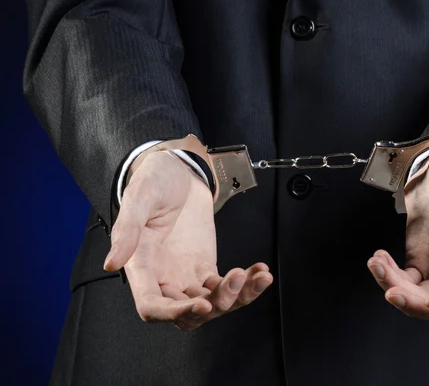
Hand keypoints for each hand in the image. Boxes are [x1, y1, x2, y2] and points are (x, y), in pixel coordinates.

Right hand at [103, 151, 272, 330]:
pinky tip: (260, 271)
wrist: (178, 171)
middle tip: (235, 280)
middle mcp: (162, 278)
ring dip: (237, 297)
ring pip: (210, 305)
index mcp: (141, 267)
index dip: (175, 313)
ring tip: (258, 277)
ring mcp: (185, 276)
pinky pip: (225, 286)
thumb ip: (127, 229)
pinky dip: (245, 284)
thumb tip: (112, 262)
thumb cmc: (154, 180)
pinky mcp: (204, 268)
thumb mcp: (140, 197)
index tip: (203, 306)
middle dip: (214, 305)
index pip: (152, 306)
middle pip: (186, 313)